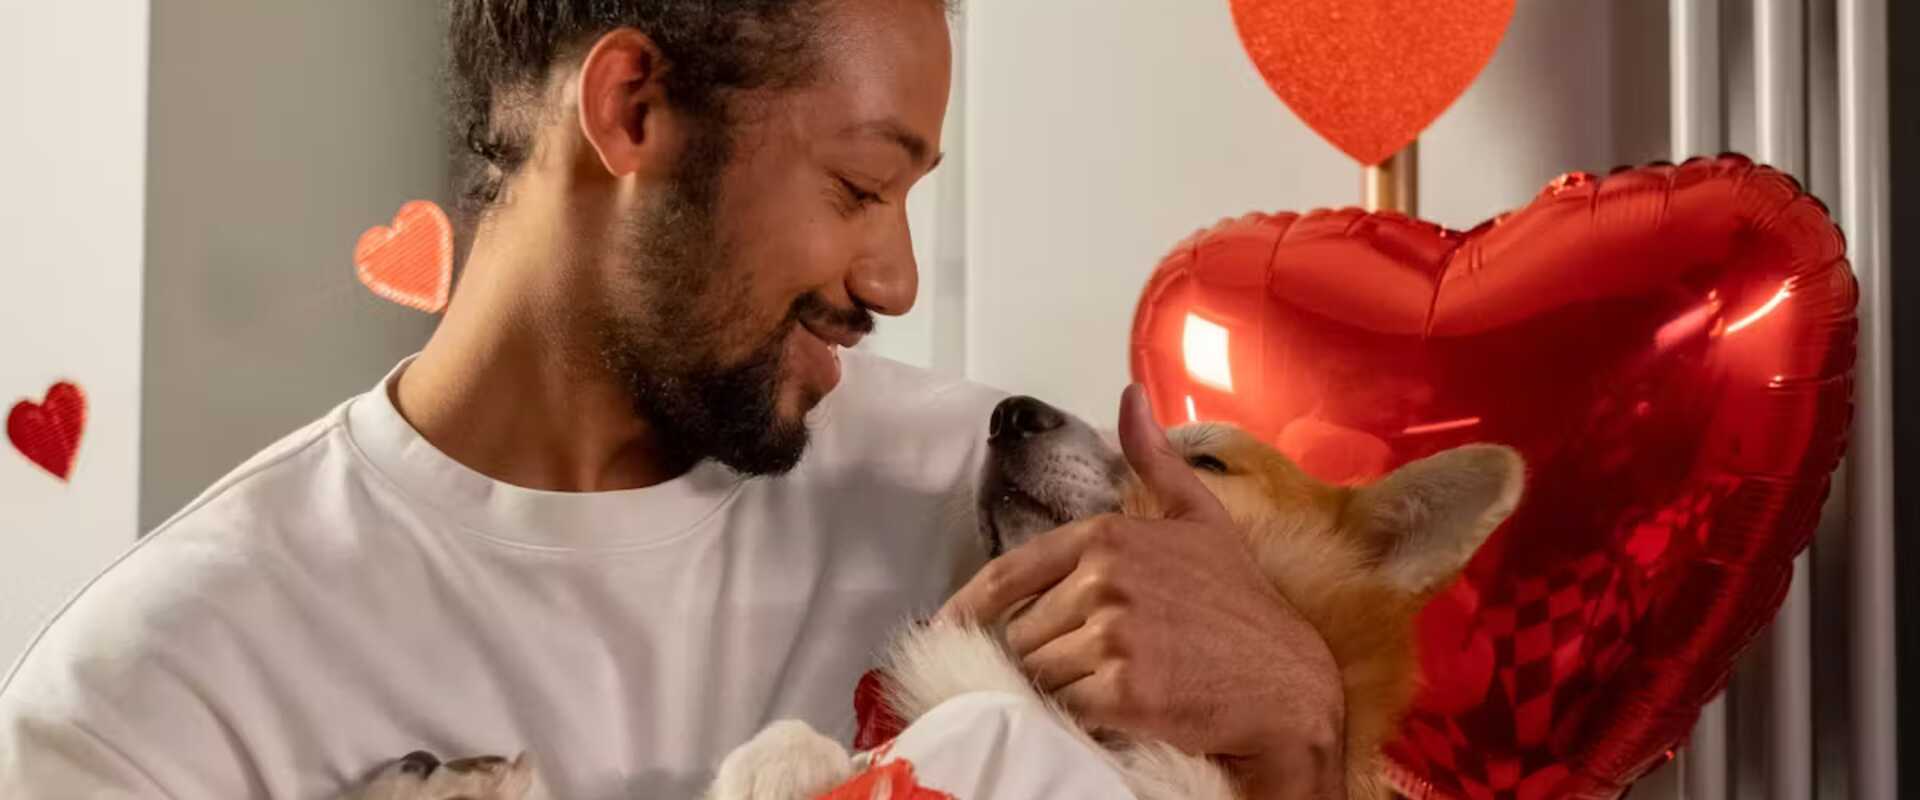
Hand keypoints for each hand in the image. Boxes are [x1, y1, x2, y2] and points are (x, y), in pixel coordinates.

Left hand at [939, 386, 1345, 798]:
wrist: (1288, 684)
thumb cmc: (1242, 606)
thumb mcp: (1200, 518)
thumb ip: (1155, 460)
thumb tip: (1130, 397)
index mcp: (1107, 536)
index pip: (1007, 575)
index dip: (970, 609)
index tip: (950, 630)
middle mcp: (1103, 578)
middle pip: (1020, 632)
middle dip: (1039, 654)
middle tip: (1084, 667)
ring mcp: (1112, 634)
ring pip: (1036, 673)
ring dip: (1055, 689)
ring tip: (1101, 689)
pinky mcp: (1123, 690)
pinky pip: (1063, 709)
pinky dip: (1075, 720)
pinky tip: (1109, 716)